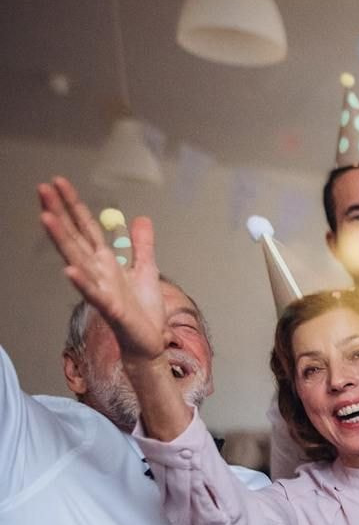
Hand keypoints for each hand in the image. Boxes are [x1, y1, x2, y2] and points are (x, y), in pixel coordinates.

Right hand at [38, 177, 165, 359]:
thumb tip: (141, 218)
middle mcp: (98, 272)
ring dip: (62, 240)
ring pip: (77, 261)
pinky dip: (81, 283)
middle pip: (74, 238)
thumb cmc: (144, 310)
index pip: (86, 228)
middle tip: (42, 188)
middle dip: (59, 213)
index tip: (58, 183)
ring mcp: (101, 289)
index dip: (74, 205)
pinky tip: (68, 270)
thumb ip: (142, 245)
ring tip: (46, 218)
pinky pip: (93, 294)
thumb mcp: (147, 269)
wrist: (149, 341)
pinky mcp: (111, 308)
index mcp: (106, 262)